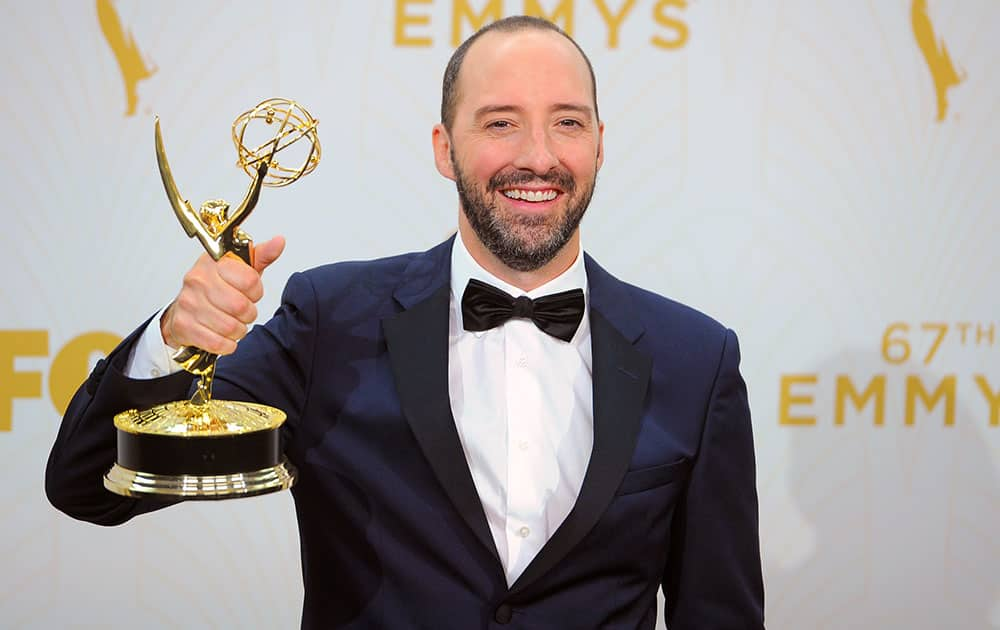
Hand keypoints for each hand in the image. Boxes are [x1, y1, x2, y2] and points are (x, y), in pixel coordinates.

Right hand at [160, 236, 284, 354]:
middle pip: (241, 306)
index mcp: (212, 262)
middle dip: (248, 314)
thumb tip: (279, 241)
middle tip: (242, 312)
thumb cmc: (215, 289)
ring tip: (232, 323)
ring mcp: (189, 303)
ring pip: (231, 327)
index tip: (250, 292)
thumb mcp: (239, 269)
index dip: (256, 291)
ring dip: (238, 330)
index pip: (250, 280)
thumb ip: (261, 256)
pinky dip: (227, 344)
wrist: (181, 311)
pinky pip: (218, 343)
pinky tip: (223, 335)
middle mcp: (197, 280)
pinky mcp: (184, 326)